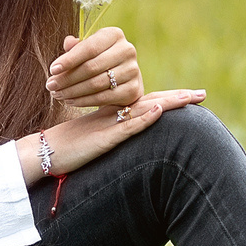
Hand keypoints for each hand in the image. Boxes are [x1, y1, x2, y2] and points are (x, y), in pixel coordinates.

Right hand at [17, 88, 207, 181]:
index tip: (191, 95)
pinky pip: (127, 126)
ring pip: (144, 110)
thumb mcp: (94, 137)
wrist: (43, 152)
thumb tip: (125, 126)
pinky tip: (158, 111)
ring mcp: (109, 125)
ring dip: (168, 103)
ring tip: (191, 98)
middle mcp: (115, 115)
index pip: (148, 103)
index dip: (170, 99)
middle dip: (178, 99)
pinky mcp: (103, 138)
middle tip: (202, 93)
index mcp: (114, 114)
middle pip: (152, 102)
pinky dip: (144, 118)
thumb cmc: (66, 147)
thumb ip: (110, 130)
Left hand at [46, 26, 141, 108]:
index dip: (69, 59)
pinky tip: (70, 101)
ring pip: (96, 84)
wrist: (123, 79)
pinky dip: (84, 101)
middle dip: (67, 78)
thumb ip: (76, 47)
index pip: (89, 48)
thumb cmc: (99, 60)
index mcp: (114, 35)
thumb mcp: (88, 49)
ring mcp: (133, 70)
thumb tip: (68, 43)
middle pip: (91, 67)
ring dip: (72, 91)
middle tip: (50, 86)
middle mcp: (127, 50)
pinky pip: (103, 97)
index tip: (52, 70)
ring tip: (57, 94)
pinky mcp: (133, 89)